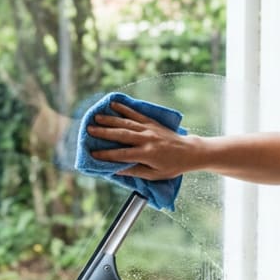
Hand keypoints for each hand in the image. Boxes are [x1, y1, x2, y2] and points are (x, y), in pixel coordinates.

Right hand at [84, 101, 200, 179]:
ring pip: (126, 123)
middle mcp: (147, 139)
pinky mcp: (152, 122)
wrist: (190, 152)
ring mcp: (149, 129)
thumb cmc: (172, 166)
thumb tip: (116, 169)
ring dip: (110, 119)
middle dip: (104, 132)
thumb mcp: (155, 175)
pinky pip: (136, 114)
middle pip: (121, 135)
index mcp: (147, 154)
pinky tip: (113, 104)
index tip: (93, 154)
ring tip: (96, 118)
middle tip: (89, 130)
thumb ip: (135, 171)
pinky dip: (124, 109)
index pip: (122, 155)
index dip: (107, 155)